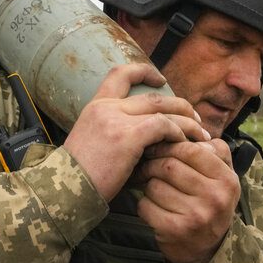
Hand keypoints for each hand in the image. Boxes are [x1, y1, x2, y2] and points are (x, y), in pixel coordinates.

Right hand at [63, 63, 209, 201]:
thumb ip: (113, 133)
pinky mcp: (127, 136)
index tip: (161, 79)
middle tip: (195, 118)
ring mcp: (116, 120)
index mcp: (95, 107)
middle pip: (153, 95)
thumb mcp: (90, 145)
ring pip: (163, 109)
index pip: (120, 74)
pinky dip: (178, 133)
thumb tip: (142, 141)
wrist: (63, 190)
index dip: (144, 71)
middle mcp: (106, 107)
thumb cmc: (78, 178)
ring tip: (200, 134)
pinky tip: (184, 144)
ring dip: (186, 121)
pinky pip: (163, 126)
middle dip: (180, 105)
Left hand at [134, 138, 238, 262]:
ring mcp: (195, 216)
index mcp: (227, 179)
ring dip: (147, 184)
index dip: (170, 144)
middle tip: (146, 165)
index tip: (159, 146)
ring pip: (154, 185)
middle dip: (152, 163)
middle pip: (169, 165)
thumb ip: (212, 151)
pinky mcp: (174, 230)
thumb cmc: (210, 204)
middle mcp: (215, 198)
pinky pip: (145, 205)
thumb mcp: (223, 177)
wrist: (209, 251)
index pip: (192, 149)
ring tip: (151, 187)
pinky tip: (152, 207)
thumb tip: (187, 128)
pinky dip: (143, 204)